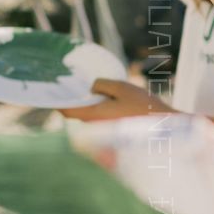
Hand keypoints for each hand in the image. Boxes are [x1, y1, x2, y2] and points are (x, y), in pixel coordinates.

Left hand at [56, 78, 171, 121]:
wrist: (163, 126)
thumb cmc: (143, 107)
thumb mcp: (122, 88)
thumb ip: (103, 85)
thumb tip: (90, 87)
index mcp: (94, 115)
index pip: (68, 111)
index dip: (57, 101)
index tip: (50, 90)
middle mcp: (96, 125)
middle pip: (77, 112)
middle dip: (72, 100)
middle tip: (68, 83)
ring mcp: (105, 129)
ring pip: (88, 115)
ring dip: (85, 103)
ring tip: (85, 87)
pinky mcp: (113, 129)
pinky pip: (98, 117)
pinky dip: (96, 107)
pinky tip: (103, 96)